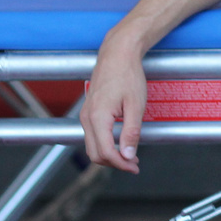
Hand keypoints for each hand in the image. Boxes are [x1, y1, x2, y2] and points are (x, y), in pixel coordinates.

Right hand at [80, 39, 148, 173]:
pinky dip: (105, 144)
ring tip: (129, 156)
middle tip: (134, 165)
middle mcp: (86, 118)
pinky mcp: (88, 112)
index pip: (105, 152)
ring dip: (109, 155)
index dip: (121, 164)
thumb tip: (129, 155)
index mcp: (98, 117)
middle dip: (114, 163)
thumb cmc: (128, 75)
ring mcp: (85, 115)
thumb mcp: (136, 105)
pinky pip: (93, 136)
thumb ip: (131, 132)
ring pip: (92, 146)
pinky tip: (120, 143)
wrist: (117, 54)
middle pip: (95, 154)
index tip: (135, 167)